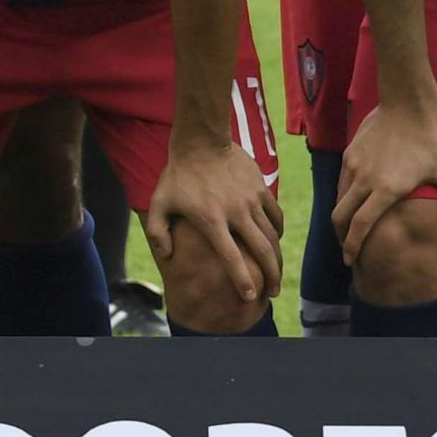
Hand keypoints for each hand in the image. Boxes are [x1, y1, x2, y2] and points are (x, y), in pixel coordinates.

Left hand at [146, 136, 282, 317]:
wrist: (201, 140)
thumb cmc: (178, 175)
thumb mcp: (159, 203)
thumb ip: (158, 231)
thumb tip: (166, 257)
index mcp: (211, 220)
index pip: (231, 257)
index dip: (242, 279)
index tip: (250, 297)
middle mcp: (236, 212)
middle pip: (262, 251)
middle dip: (270, 276)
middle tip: (271, 294)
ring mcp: (251, 200)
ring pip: (273, 236)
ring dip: (278, 259)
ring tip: (276, 275)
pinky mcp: (261, 189)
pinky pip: (276, 216)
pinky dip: (278, 232)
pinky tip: (275, 242)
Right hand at [334, 100, 436, 264]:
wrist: (408, 102)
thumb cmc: (433, 138)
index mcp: (386, 189)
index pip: (360, 226)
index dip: (352, 246)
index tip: (351, 260)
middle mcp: (364, 179)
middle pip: (339, 217)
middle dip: (341, 238)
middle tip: (348, 250)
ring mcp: (354, 165)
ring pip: (338, 199)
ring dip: (342, 218)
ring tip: (351, 228)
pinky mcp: (350, 154)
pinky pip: (342, 182)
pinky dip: (344, 198)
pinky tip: (357, 201)